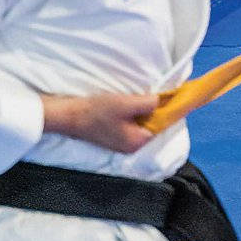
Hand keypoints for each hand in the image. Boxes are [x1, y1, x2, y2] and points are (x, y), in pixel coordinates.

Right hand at [41, 90, 160, 152]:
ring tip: (136, 98)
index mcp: (138, 142)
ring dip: (141, 111)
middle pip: (151, 125)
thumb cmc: (97, 111)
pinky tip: (126, 104)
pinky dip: (131, 114)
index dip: (166, 110)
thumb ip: (148, 103)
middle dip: (152, 110)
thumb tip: (161, 101)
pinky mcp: (113, 136)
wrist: (69, 116)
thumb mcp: (126, 104)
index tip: (171, 96)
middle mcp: (132, 146)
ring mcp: (122, 143)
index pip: (161, 125)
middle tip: (151, 94)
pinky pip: (130, 124)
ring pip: (140, 124)